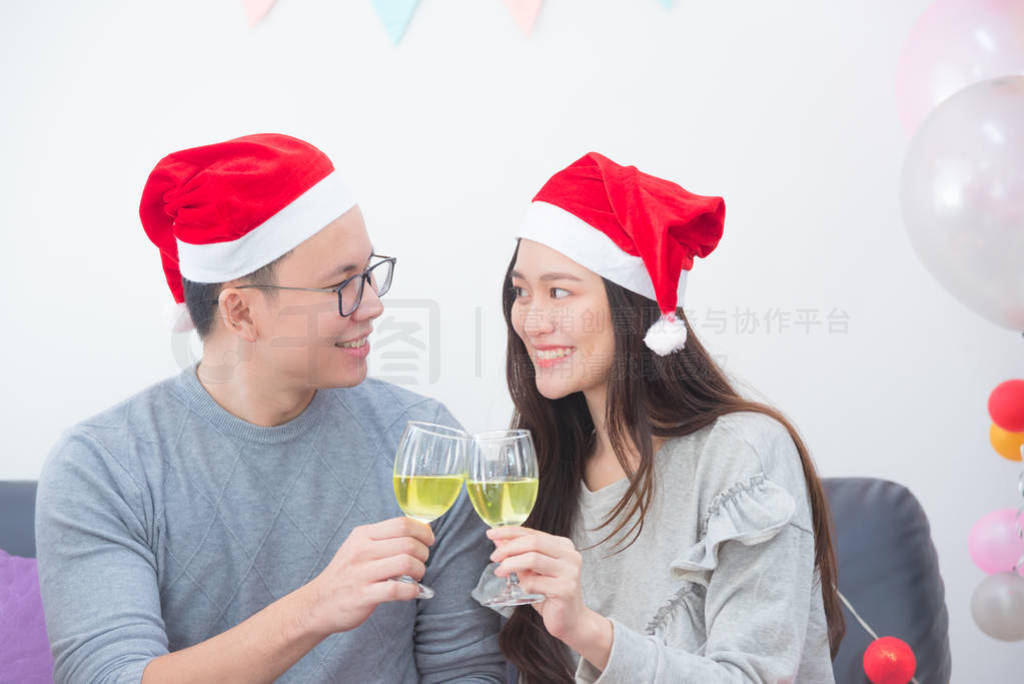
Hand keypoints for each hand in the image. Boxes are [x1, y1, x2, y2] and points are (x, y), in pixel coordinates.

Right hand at [302, 517, 433, 636]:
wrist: (317, 604)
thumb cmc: (346, 574)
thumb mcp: (359, 547)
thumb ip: (385, 539)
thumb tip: (420, 531)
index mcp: (363, 535)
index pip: (402, 523)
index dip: (423, 531)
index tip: (428, 540)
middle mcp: (362, 550)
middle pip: (408, 543)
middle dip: (423, 553)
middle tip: (422, 562)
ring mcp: (361, 573)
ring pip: (405, 563)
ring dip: (419, 571)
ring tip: (416, 576)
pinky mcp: (363, 595)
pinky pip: (397, 589)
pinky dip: (412, 590)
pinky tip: (412, 591)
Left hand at [488, 527, 602, 643]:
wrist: (570, 620)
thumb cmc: (550, 595)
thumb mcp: (531, 571)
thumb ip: (518, 555)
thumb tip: (498, 540)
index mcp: (563, 546)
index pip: (533, 533)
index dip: (510, 532)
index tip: (492, 534)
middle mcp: (570, 555)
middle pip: (533, 542)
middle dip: (509, 548)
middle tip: (494, 557)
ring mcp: (570, 572)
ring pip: (533, 559)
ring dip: (511, 564)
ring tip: (500, 571)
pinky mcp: (565, 589)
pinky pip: (535, 583)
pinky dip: (523, 585)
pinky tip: (521, 590)